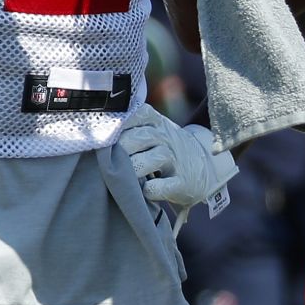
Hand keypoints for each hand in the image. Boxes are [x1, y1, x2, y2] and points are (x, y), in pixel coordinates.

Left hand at [116, 103, 236, 211]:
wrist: (206, 166)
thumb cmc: (167, 148)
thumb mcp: (156, 130)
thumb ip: (132, 127)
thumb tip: (97, 131)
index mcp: (157, 123)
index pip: (137, 114)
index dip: (119, 124)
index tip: (105, 135)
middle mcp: (166, 138)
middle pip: (139, 137)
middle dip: (121, 149)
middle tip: (109, 159)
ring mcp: (175, 161)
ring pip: (150, 160)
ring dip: (134, 168)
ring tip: (124, 176)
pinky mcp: (181, 183)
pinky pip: (161, 186)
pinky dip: (149, 190)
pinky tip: (143, 190)